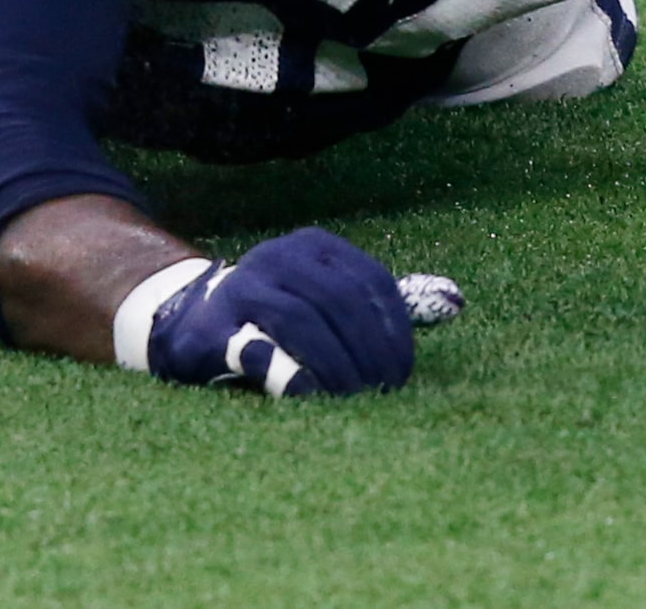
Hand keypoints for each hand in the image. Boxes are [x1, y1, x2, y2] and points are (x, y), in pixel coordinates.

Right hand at [118, 228, 425, 396]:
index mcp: (313, 246)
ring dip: (337, 366)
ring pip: (302, 320)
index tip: (402, 374)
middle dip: (369, 352)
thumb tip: (457, 302)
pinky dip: (293, 375)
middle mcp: (276, 255)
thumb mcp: (324, 297)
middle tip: (384, 392)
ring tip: (356, 400)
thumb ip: (378, 303)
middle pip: (340, 301)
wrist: (188, 324)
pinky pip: (259, 350)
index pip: (370, 282)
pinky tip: (315, 398)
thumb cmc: (273, 317)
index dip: (394, 331)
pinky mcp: (213, 327)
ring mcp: (241, 286)